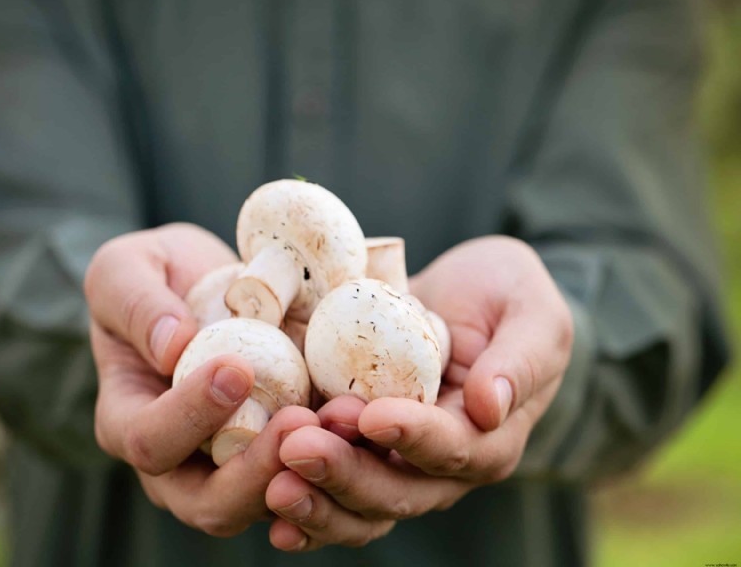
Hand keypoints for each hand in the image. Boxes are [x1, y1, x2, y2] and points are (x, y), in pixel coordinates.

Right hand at [84, 223, 319, 535]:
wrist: (210, 282)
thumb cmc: (157, 275)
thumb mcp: (126, 269)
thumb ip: (136, 304)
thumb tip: (172, 347)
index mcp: (129, 420)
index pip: (150, 440)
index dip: (189, 416)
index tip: (236, 368)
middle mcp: (180, 462)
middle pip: (212, 501)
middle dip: (257, 471)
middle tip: (299, 420)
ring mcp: (237, 463)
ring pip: (272, 497)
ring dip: (311, 470)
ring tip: (343, 421)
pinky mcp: (286, 449)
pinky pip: (314, 472)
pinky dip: (342, 453)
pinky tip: (365, 419)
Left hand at [265, 236, 573, 550]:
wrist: (466, 295)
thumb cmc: (506, 296)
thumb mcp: (532, 312)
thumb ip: (522, 357)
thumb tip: (492, 406)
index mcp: (489, 436)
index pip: (452, 448)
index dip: (412, 436)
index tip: (370, 414)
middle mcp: (442, 464)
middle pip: (398, 490)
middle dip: (348, 473)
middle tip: (297, 446)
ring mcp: (397, 462)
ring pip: (360, 504)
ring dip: (317, 496)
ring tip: (274, 480)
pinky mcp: (360, 449)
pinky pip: (333, 489)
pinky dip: (305, 502)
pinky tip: (267, 501)